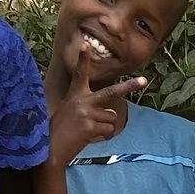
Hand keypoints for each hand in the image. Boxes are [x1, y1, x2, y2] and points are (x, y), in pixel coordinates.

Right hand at [49, 48, 141, 165]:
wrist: (50, 148)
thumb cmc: (60, 130)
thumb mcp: (69, 110)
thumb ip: (87, 106)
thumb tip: (113, 115)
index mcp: (75, 94)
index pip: (81, 74)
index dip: (83, 59)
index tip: (85, 45)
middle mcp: (82, 101)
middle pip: (112, 92)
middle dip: (130, 86)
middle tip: (144, 80)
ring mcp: (86, 113)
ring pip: (112, 118)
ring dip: (105, 126)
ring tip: (88, 131)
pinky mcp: (90, 126)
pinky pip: (108, 130)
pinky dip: (102, 136)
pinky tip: (87, 138)